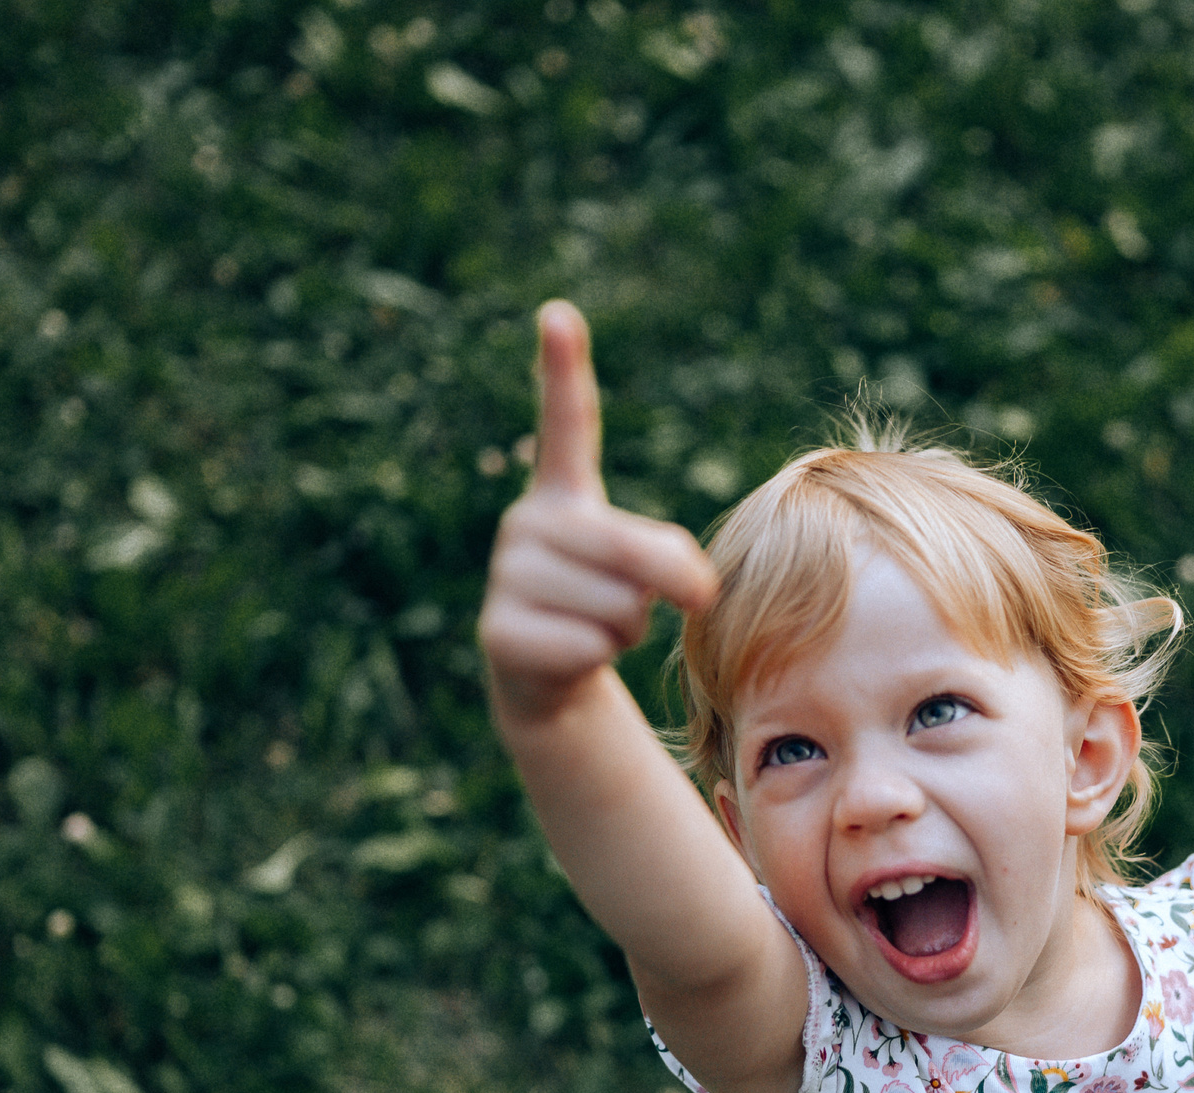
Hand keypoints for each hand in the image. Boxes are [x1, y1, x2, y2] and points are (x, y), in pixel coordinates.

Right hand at [478, 301, 717, 722]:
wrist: (549, 679)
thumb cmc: (608, 608)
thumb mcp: (652, 572)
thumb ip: (672, 561)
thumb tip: (696, 589)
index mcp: (563, 492)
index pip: (566, 423)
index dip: (564, 368)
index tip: (558, 312)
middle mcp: (525, 520)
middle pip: (631, 549)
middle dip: (664, 587)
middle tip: (649, 604)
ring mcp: (505, 574)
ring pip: (619, 606)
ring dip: (629, 629)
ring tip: (594, 627)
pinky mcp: (498, 631)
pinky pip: (589, 646)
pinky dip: (600, 660)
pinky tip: (569, 656)